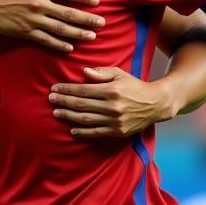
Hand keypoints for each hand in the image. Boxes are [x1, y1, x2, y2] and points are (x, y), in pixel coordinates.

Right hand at [0, 0, 103, 50]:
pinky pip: (46, 39)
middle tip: (102, 23)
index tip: (97, 2)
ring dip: (78, 33)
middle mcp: (39, 4)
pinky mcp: (26, 32)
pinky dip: (59, 44)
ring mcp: (33, 19)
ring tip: (92, 36)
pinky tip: (70, 47)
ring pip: (60, 28)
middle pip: (68, 13)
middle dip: (87, 19)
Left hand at [49, 66, 176, 137]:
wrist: (155, 104)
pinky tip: (72, 130)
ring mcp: (114, 120)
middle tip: (50, 99)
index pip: (83, 90)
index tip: (54, 88)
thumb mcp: (120, 74)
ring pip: (86, 119)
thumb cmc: (134, 86)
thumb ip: (101, 73)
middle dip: (63, 101)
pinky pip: (96, 133)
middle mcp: (112, 106)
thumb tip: (83, 71)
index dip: (67, 89)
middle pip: (81, 104)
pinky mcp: (117, 131)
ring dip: (68, 116)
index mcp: (111, 90)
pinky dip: (83, 132)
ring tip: (56, 113)